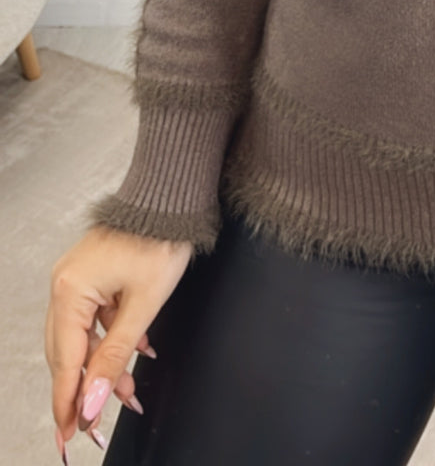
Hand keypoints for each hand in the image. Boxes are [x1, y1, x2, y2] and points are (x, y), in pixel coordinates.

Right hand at [46, 224, 193, 456]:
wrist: (172, 198)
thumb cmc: (160, 240)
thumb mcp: (142, 306)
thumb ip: (115, 356)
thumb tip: (95, 398)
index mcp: (70, 290)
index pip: (65, 360)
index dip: (68, 401)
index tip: (70, 433)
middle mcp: (65, 284)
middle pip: (68, 351)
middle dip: (87, 386)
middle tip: (99, 420)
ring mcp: (76, 278)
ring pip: (83, 336)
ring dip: (104, 364)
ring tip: (129, 389)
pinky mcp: (91, 274)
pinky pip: (93, 317)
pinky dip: (111, 338)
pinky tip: (135, 352)